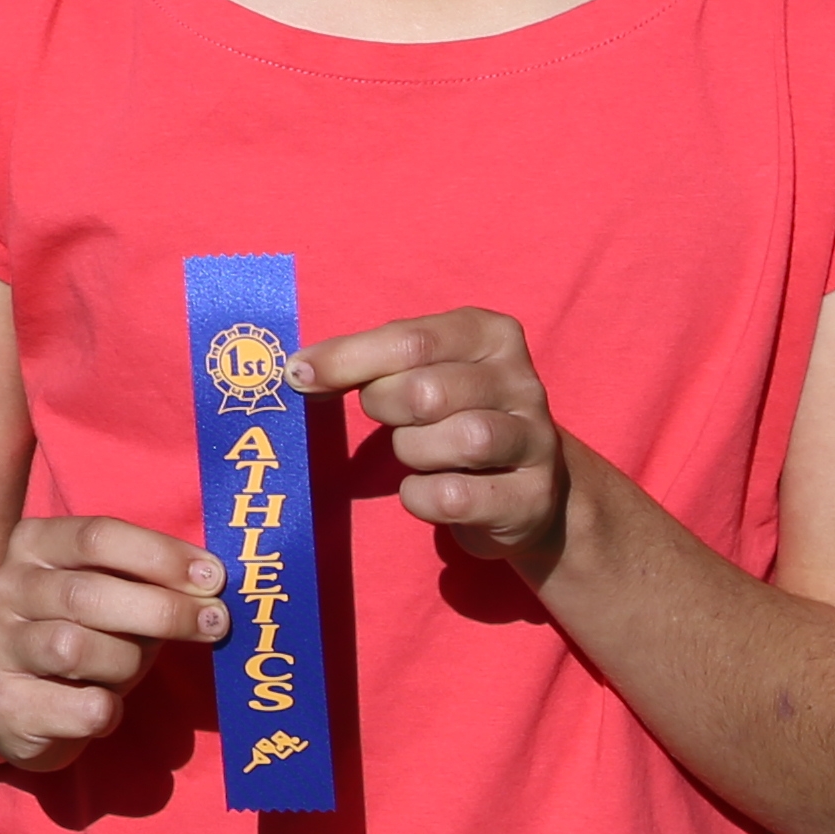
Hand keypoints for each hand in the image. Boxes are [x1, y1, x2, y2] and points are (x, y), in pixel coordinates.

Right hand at [0, 513, 225, 769]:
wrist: (12, 701)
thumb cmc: (83, 633)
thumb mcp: (112, 595)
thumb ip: (151, 582)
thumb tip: (211, 584)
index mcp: (33, 545)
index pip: (97, 536)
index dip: (160, 556)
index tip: (213, 577)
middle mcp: (7, 588)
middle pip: (88, 593)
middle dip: (162, 610)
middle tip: (214, 623)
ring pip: (76, 648)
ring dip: (127, 662)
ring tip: (135, 668)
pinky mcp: (5, 705)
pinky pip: (79, 708)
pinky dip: (107, 710)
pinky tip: (107, 707)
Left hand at [304, 308, 570, 564]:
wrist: (521, 488)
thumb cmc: (450, 416)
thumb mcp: (416, 373)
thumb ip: (367, 362)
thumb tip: (300, 370)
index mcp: (490, 335)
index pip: (410, 339)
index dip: (346, 360)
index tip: (298, 374)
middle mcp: (522, 382)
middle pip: (428, 392)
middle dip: (387, 408)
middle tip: (391, 419)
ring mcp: (535, 440)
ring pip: (460, 439)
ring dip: (414, 451)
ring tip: (418, 452)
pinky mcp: (531, 498)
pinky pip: (454, 496)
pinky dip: (422, 497)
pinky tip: (429, 489)